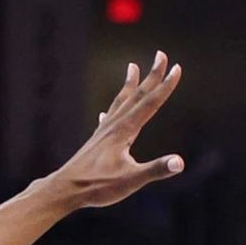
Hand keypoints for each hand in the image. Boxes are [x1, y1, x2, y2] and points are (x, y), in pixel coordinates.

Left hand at [42, 51, 185, 208]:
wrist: (65, 189)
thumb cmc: (97, 186)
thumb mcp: (131, 180)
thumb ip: (156, 170)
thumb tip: (180, 162)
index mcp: (124, 131)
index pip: (150, 103)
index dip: (166, 85)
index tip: (177, 67)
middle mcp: (114, 126)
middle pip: (137, 95)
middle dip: (151, 75)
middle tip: (160, 55)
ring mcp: (103, 132)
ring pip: (120, 102)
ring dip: (129, 85)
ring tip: (132, 68)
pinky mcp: (95, 142)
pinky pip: (106, 119)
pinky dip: (111, 111)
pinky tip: (104, 114)